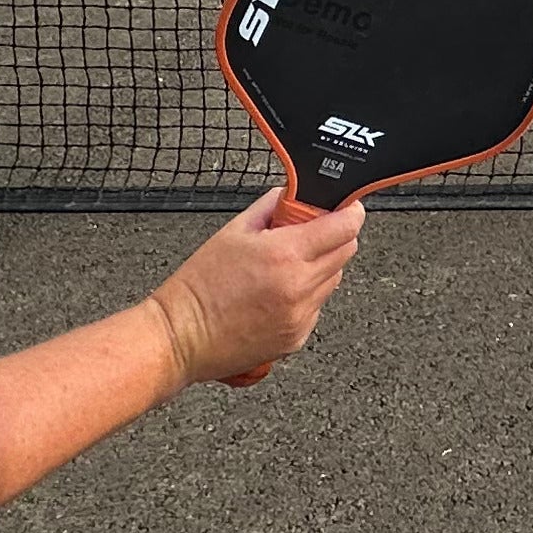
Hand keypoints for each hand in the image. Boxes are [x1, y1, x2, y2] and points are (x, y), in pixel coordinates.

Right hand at [149, 183, 364, 384]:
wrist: (182, 336)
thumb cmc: (199, 287)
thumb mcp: (234, 230)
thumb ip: (272, 207)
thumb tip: (294, 195)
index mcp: (286, 254)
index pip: (345, 227)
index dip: (350, 212)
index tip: (347, 207)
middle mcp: (299, 287)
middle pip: (346, 252)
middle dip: (334, 237)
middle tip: (308, 234)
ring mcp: (300, 316)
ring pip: (333, 280)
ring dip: (320, 268)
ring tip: (283, 268)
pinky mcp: (296, 338)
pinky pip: (316, 308)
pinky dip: (305, 297)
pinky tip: (276, 295)